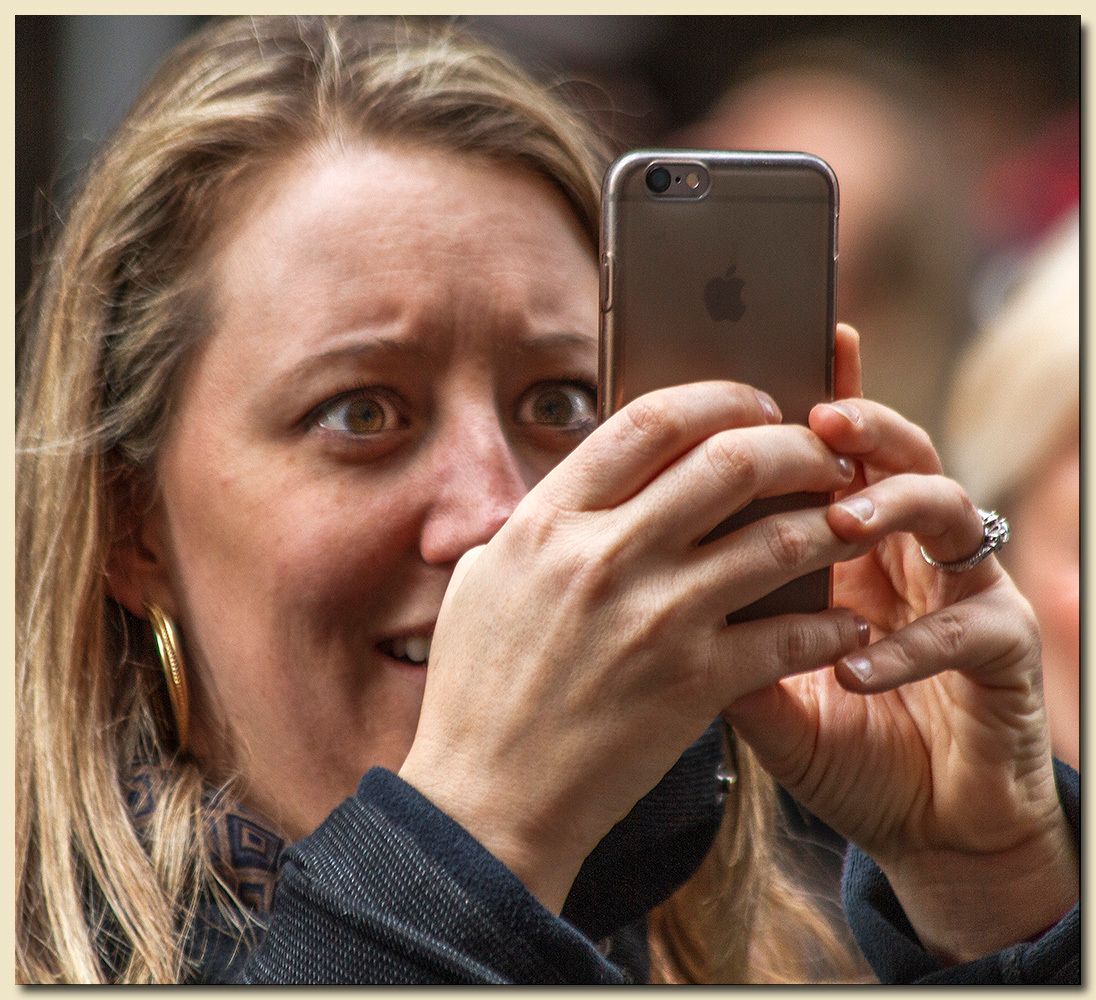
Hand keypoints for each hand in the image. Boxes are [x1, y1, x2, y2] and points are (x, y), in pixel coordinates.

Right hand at [400, 380, 866, 912]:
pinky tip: (846, 625)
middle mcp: (606, 556)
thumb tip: (604, 478)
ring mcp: (656, 619)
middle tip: (824, 455)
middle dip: (797, 445)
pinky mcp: (694, 684)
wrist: (487, 799)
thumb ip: (545, 519)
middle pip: (732, 461)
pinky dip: (830, 626)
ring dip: (832, 524)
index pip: (651, 420)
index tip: (756, 402)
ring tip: (853, 523)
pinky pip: (790, 636)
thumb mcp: (487, 578)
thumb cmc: (479, 687)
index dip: (718, 397)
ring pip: (778, 539)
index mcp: (550, 520)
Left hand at [724, 325, 1077, 963]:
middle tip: (818, 418)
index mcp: (849, 547)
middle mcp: (908, 554)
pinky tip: (855, 667)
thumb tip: (641, 578)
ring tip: (843, 520)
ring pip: (949, 511)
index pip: (832, 458)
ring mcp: (961, 593)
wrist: (922, 824)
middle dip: (863, 427)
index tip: (775, 360)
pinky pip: (970, 628)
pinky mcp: (1005, 651)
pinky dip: (910, 646)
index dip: (817, 403)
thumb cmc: (840, 741)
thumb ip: (718, 632)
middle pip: (898, 455)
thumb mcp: (761, 686)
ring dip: (893, 508)